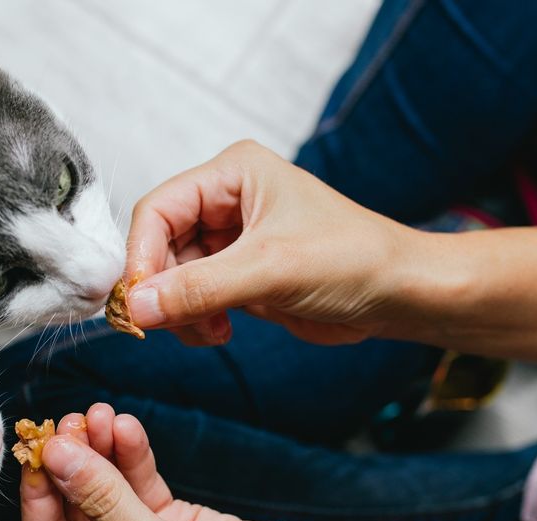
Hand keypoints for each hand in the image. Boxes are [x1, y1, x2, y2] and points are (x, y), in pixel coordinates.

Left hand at [20, 404, 466, 520]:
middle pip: (74, 510)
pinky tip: (127, 427)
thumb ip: (105, 501)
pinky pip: (142, 485)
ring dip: (102, 452)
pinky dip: (133, 456)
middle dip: (73, 463)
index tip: (38, 446)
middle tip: (72, 420)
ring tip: (101, 413)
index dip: (40, 493)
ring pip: (107, 491)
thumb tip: (58, 456)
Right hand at [123, 140, 420, 346]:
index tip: (138, 300)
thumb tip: (137, 306)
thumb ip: (199, 287)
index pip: (157, 209)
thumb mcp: (270, 270)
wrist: (400, 294)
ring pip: (172, 276)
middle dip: (162, 289)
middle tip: (167, 323)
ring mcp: (232, 239)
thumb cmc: (355, 259)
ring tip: (209, 330)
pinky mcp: (239, 274)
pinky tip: (220, 331)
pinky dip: (196, 320)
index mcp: (233, 173)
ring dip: (180, 310)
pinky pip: (193, 297)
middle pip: (159, 245)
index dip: (141, 255)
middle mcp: (227, 201)